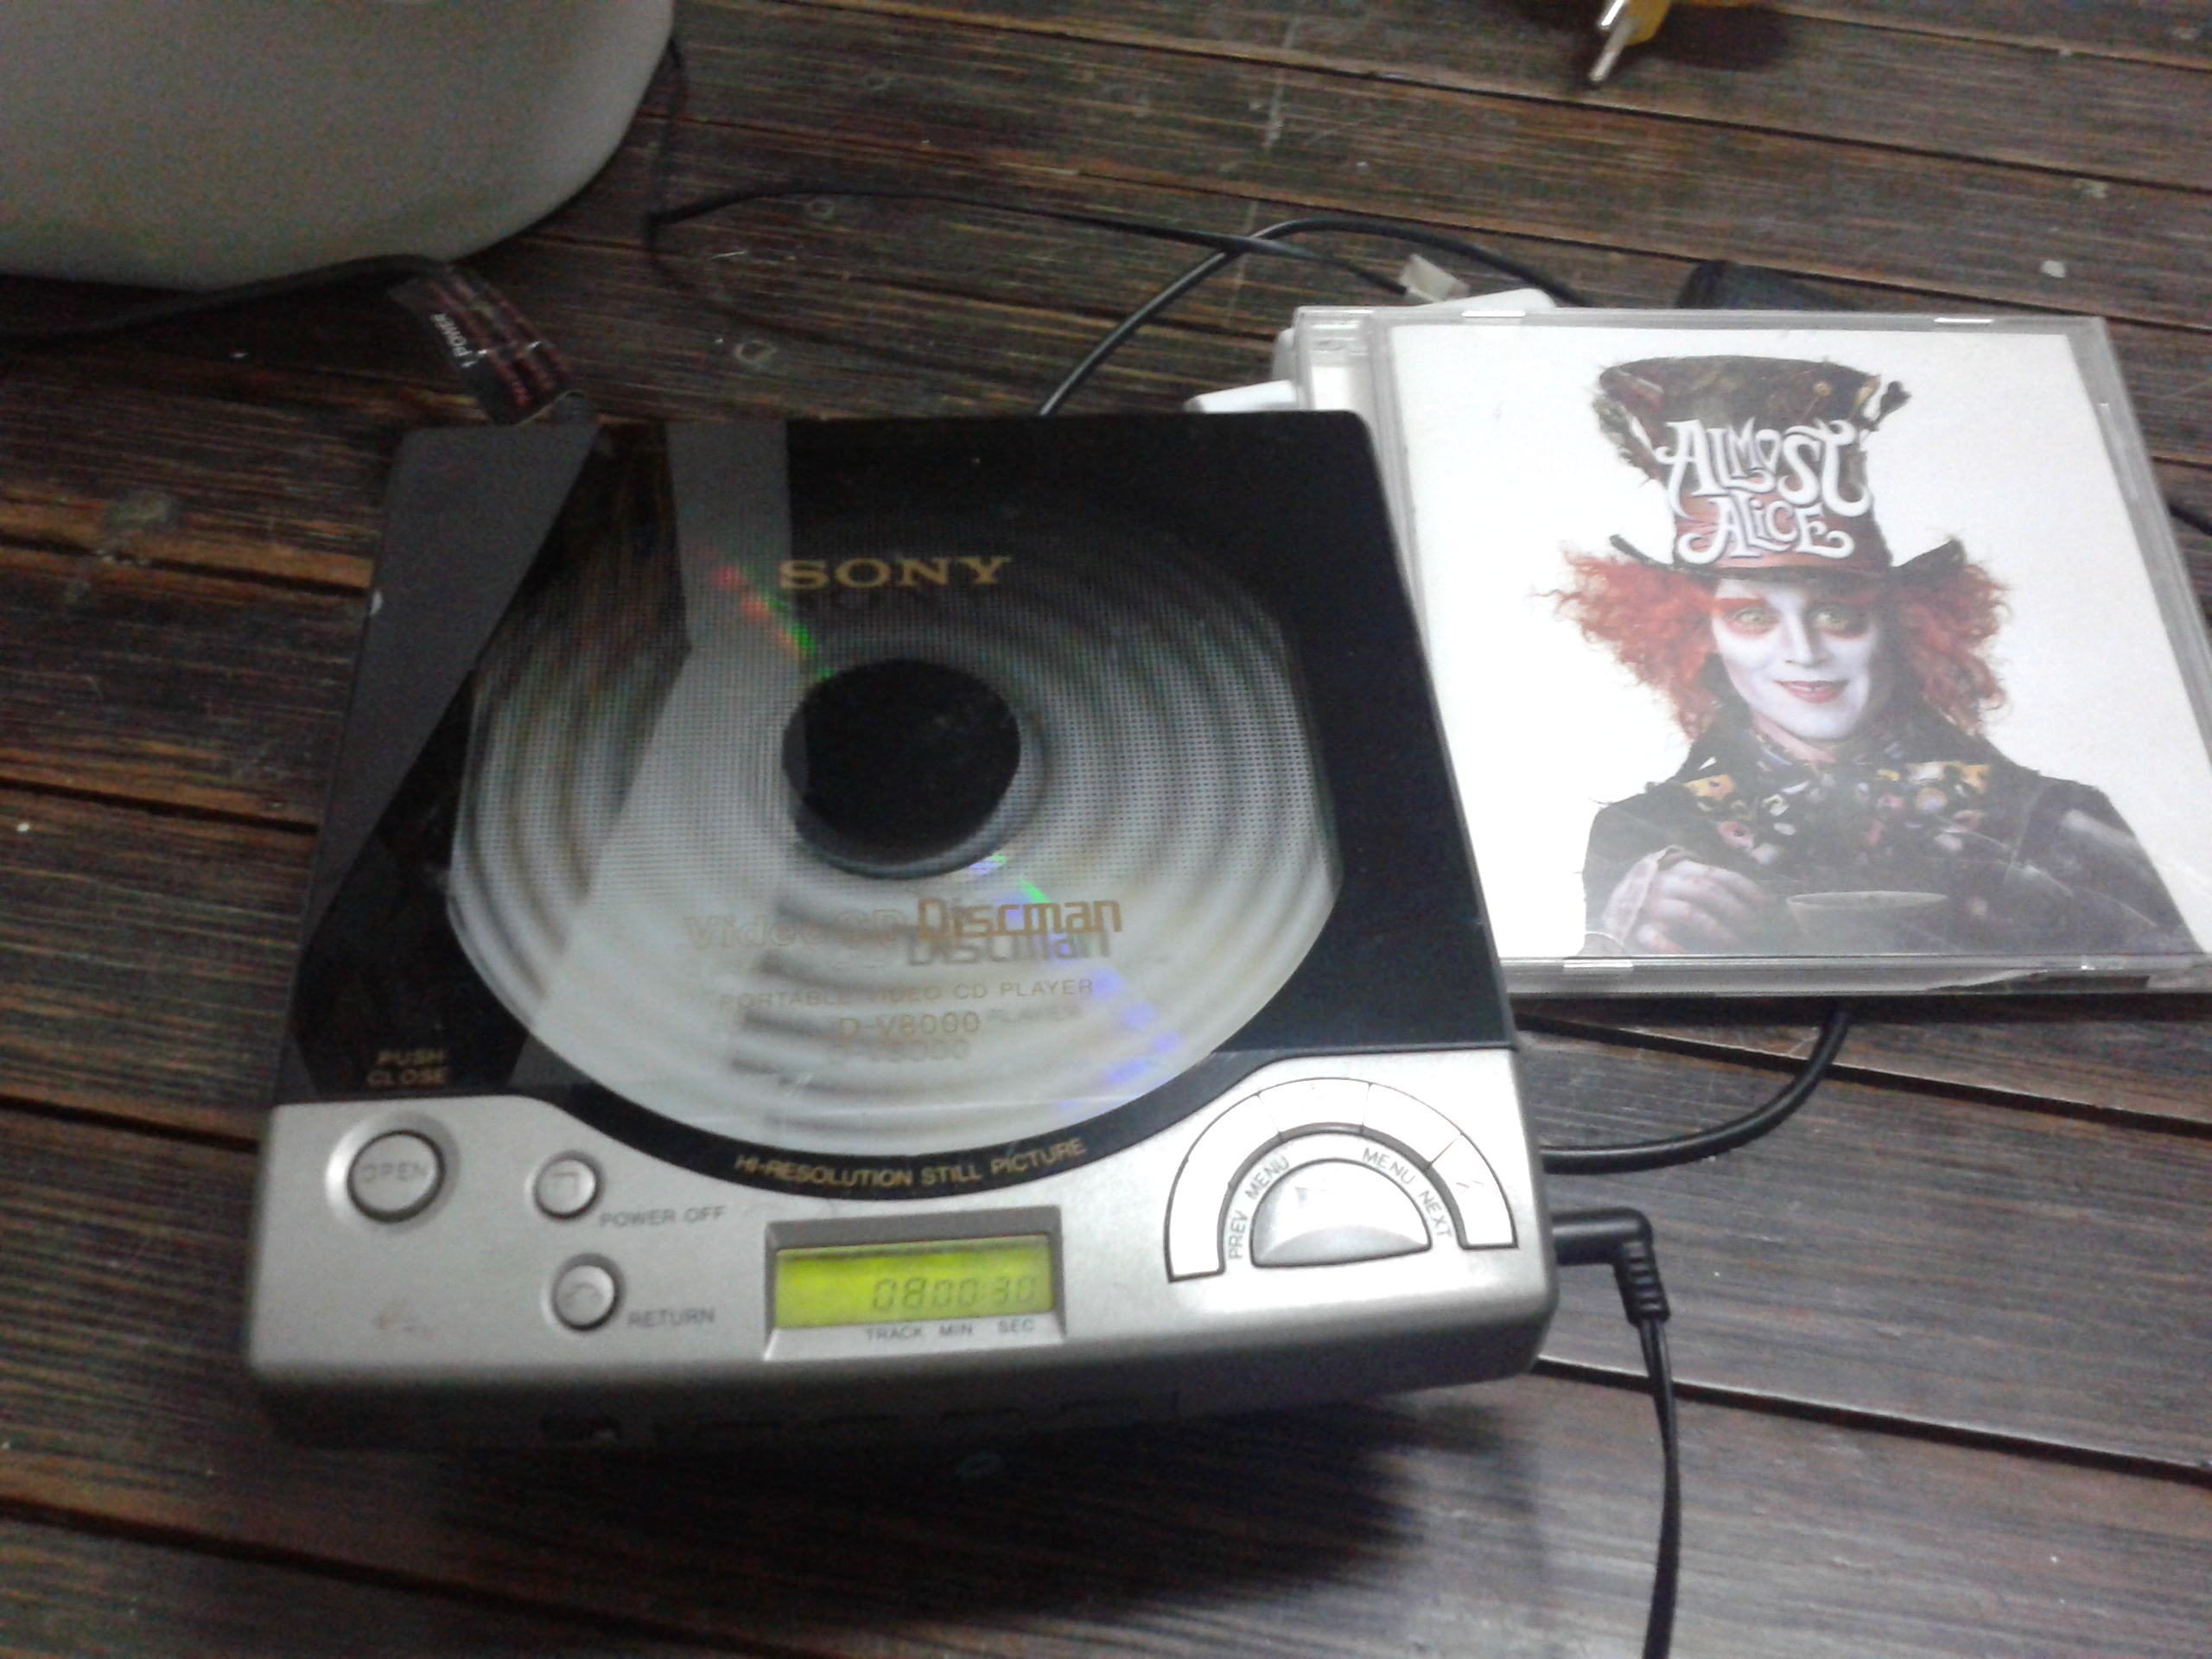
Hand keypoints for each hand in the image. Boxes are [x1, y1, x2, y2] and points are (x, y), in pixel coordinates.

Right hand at [1618, 857, 1774, 952]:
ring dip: (1717, 929)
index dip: (1747, 891)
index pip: (1720, 875)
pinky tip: (1692, 956)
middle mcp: (1665, 882)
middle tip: (1757, 930)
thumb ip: (1714, 888)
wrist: (1619, 904)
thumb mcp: (1687, 884)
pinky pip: (1654, 936)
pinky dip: (1673, 946)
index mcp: (1681, 868)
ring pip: (1688, 913)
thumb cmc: (1665, 898)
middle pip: (1708, 892)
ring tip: (1736, 943)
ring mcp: (1649, 904)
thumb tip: (1761, 905)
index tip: (1768, 908)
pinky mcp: (1634, 927)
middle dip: (1737, 911)